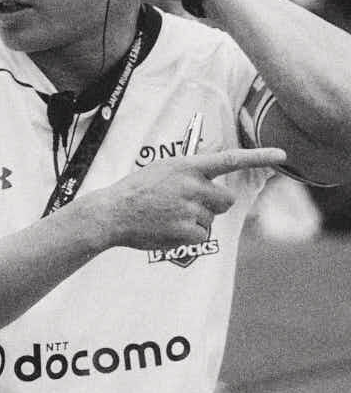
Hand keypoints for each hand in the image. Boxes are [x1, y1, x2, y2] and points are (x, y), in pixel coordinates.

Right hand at [85, 147, 284, 250]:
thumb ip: (190, 172)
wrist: (110, 214)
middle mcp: (192, 186)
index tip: (282, 155)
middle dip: (213, 206)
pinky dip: (185, 237)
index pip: (229, 159)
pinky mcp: (187, 231)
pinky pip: (200, 237)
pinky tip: (165, 230)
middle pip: (225, 200)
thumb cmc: (135, 191)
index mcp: (186, 166)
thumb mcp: (161, 170)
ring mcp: (190, 209)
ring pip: (210, 221)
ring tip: (165, 218)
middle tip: (188, 207)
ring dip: (194, 222)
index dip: (258, 156)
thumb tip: (215, 178)